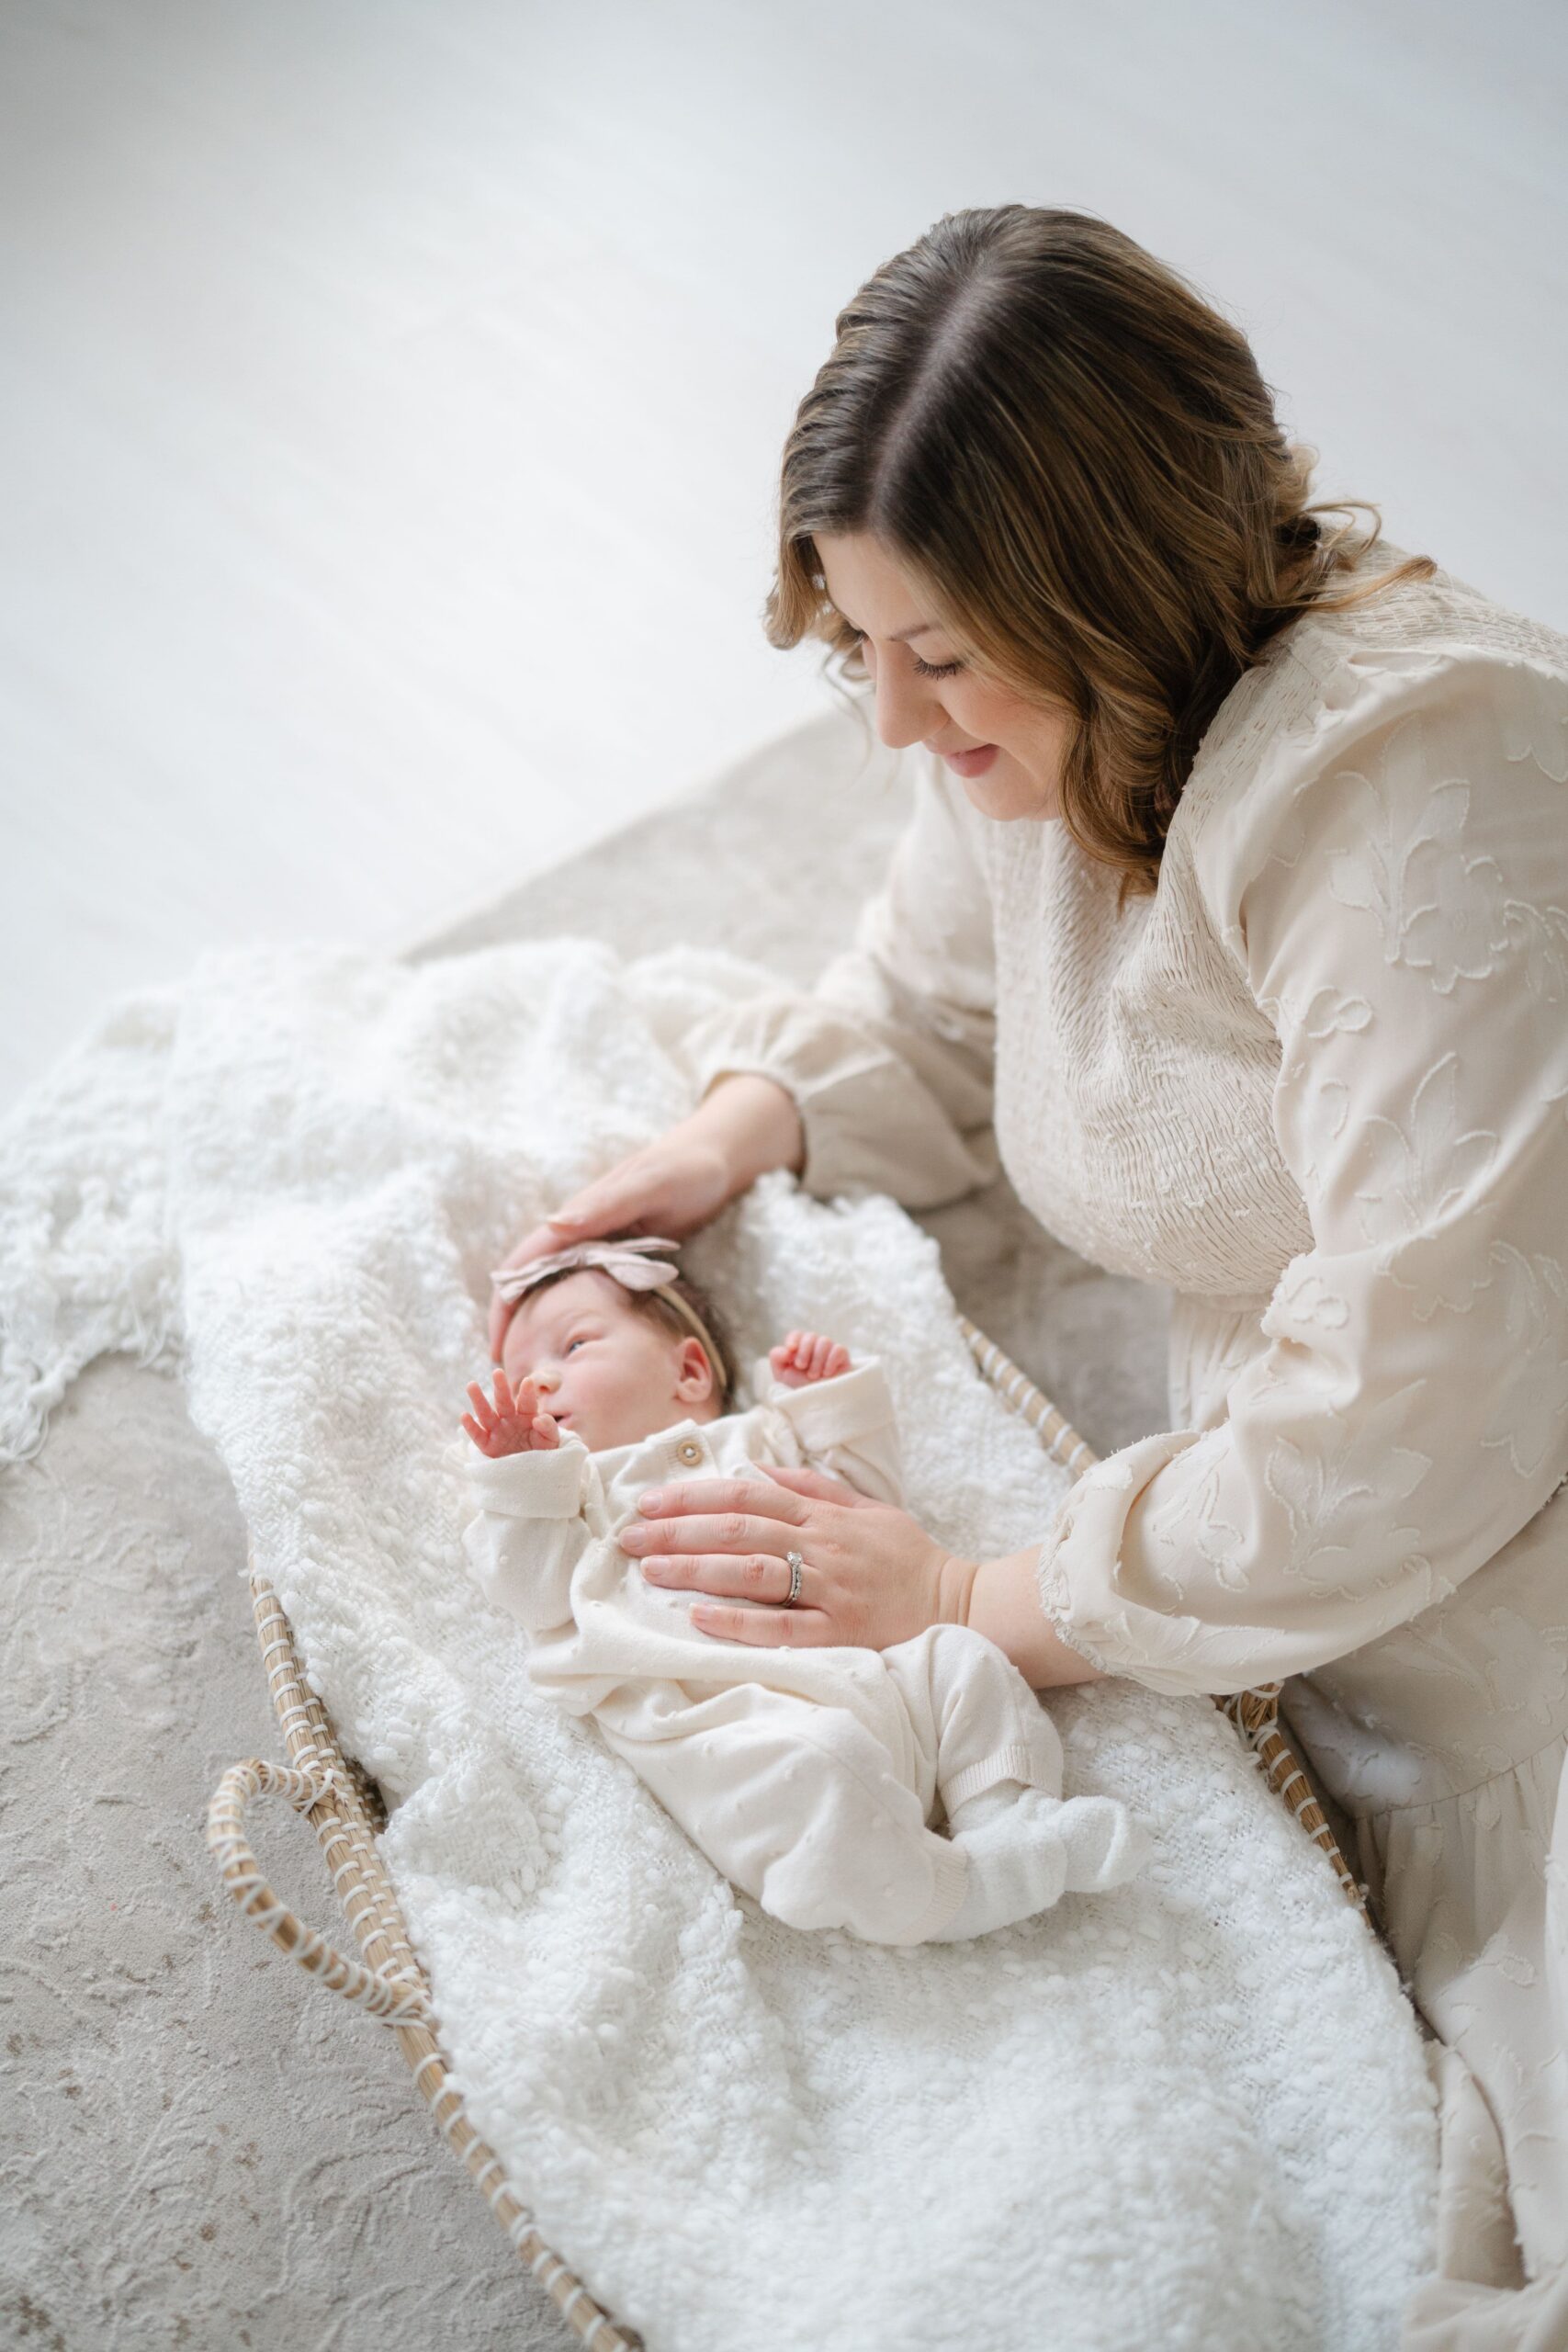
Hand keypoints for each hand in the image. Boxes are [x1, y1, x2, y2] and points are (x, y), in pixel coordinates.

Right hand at [461, 1369, 561, 1457]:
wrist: (533, 1473)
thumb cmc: (544, 1453)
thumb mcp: (552, 1441)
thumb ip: (548, 1428)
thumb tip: (538, 1419)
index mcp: (527, 1416)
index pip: (527, 1402)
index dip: (527, 1393)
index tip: (528, 1382)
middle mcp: (510, 1420)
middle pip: (503, 1402)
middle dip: (500, 1387)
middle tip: (497, 1372)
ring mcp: (497, 1432)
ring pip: (486, 1414)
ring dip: (478, 1400)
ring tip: (471, 1385)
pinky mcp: (487, 1446)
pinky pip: (478, 1435)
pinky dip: (471, 1426)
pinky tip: (464, 1415)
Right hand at [486, 1076, 803, 1358]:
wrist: (717, 1159)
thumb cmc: (685, 1168)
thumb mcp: (650, 1184)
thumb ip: (605, 1204)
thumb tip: (553, 1226)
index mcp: (579, 1216)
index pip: (525, 1263)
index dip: (505, 1303)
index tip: (496, 1346)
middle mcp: (581, 1232)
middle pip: (532, 1281)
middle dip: (516, 1324)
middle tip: (514, 1374)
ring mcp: (601, 1245)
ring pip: (556, 1288)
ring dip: (541, 1323)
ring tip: (537, 1368)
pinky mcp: (621, 1255)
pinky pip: (587, 1289)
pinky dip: (574, 1315)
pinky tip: (579, 1343)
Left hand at [615, 1463, 974, 1648]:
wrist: (963, 1603)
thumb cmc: (908, 1558)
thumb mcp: (867, 1507)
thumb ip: (813, 1487)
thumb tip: (759, 1470)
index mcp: (823, 1515)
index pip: (746, 1497)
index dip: (693, 1496)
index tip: (649, 1501)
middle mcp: (822, 1547)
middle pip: (737, 1530)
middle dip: (677, 1530)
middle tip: (628, 1536)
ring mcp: (830, 1591)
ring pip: (752, 1573)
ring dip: (696, 1568)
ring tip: (650, 1568)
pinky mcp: (840, 1634)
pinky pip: (783, 1627)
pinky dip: (739, 1621)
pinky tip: (699, 1617)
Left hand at [769, 1330, 851, 1388]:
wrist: (815, 1403)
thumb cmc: (798, 1386)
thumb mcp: (781, 1374)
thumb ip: (777, 1357)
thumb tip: (788, 1350)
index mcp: (799, 1347)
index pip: (797, 1334)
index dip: (794, 1340)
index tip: (791, 1351)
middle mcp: (814, 1345)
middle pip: (810, 1336)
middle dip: (804, 1352)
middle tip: (802, 1367)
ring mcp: (829, 1350)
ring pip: (825, 1341)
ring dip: (817, 1359)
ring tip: (813, 1376)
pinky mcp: (842, 1357)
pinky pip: (839, 1349)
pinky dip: (831, 1361)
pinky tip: (827, 1374)